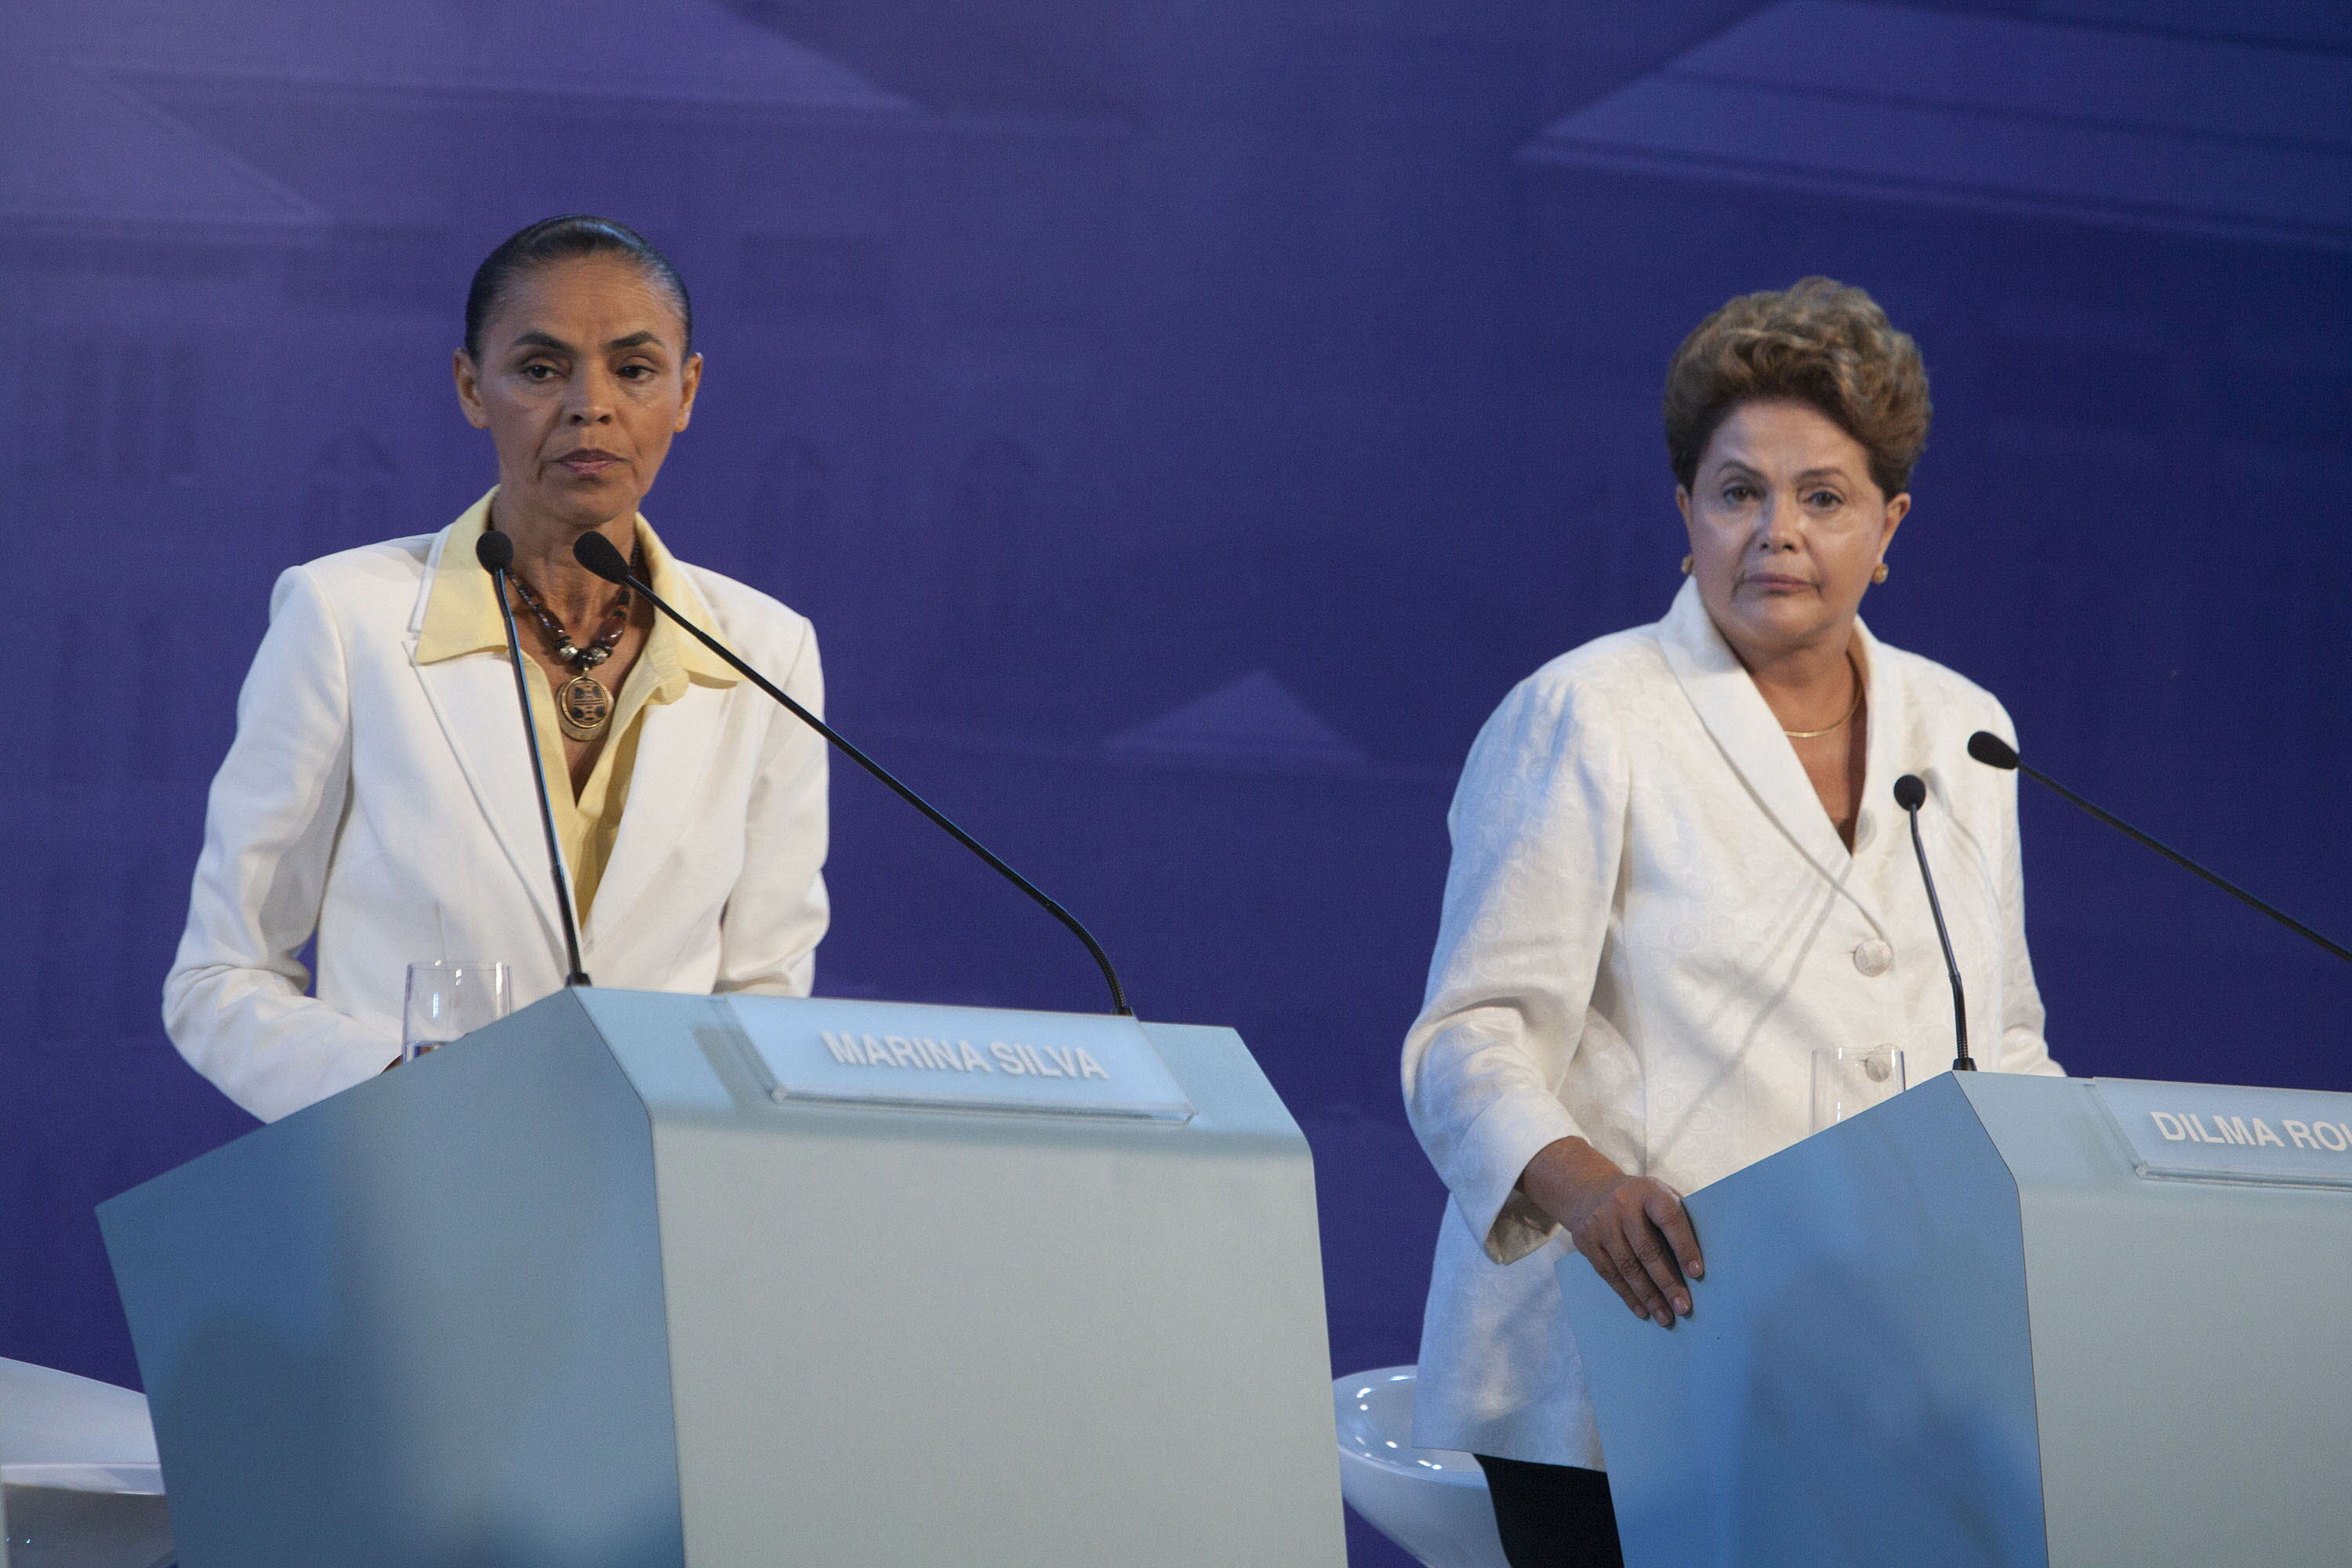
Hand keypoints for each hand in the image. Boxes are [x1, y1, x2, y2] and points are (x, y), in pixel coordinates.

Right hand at [1519, 1136, 1702, 1328]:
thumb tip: (1701, 1260)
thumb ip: (1677, 1219)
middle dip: (1667, 1282)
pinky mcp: (1587, 1242)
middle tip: (1683, 1307)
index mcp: (1649, 1192)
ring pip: (1627, 1267)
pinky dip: (1627, 1295)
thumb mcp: (1658, 1195)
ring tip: (1665, 1317)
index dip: (1684, 1247)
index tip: (1697, 1274)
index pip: (1669, 1219)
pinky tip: (1642, 1310)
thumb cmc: (1639, 1200)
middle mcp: (1622, 1206)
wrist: (1588, 1189)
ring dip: (1648, 1296)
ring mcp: (1601, 1224)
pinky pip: (1609, 1274)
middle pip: (1646, 1250)